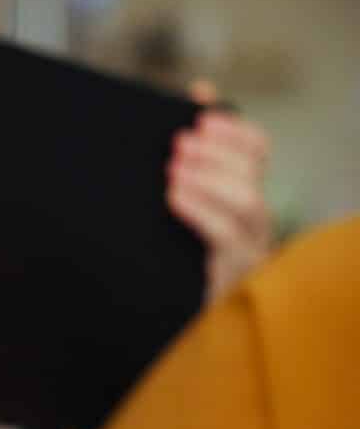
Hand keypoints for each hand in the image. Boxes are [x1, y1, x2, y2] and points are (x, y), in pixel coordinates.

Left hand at [167, 80, 273, 302]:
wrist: (175, 332)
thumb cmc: (170, 265)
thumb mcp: (174, 213)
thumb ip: (183, 164)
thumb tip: (194, 96)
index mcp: (242, 202)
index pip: (258, 153)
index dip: (234, 129)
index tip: (201, 113)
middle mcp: (254, 224)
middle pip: (253, 174)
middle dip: (218, 153)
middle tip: (180, 143)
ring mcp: (248, 252)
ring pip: (249, 203)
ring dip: (211, 179)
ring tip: (174, 171)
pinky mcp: (232, 279)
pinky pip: (225, 238)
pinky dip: (201, 212)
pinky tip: (174, 200)